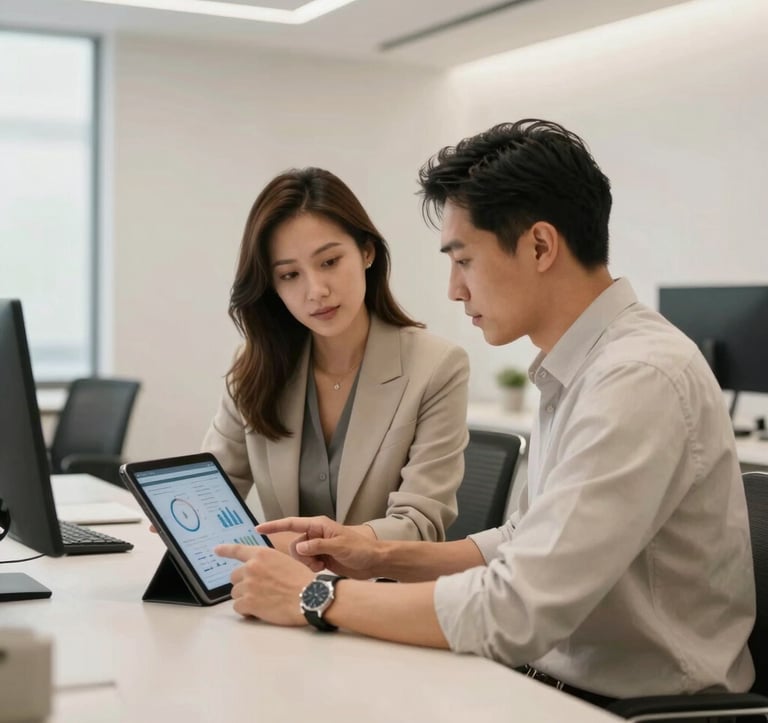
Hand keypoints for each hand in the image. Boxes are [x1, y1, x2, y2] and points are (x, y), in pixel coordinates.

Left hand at [214, 544, 312, 624]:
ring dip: (245, 598)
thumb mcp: (284, 561)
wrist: (310, 596)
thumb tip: (258, 571)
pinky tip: (259, 611)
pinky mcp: (249, 602)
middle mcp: (252, 567)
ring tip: (263, 602)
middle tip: (258, 591)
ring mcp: (249, 585)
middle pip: (234, 577)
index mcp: (261, 554)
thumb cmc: (302, 580)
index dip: (225, 550)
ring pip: (235, 593)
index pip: (238, 550)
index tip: (216, 550)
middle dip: (244, 584)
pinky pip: (238, 607)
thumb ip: (267, 563)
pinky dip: (246, 611)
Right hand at [257, 516, 382, 578]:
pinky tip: (323, 570)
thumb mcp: (340, 546)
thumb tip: (300, 548)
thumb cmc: (361, 549)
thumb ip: (319, 546)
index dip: (274, 526)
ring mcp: (317, 547)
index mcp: (319, 525)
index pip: (292, 523)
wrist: (373, 562)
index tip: (258, 529)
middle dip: (300, 556)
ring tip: (321, 567)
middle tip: (316, 563)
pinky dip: (311, 569)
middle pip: (294, 545)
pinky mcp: (320, 559)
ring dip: (306, 564)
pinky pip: (305, 564)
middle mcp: (315, 535)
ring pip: (298, 557)